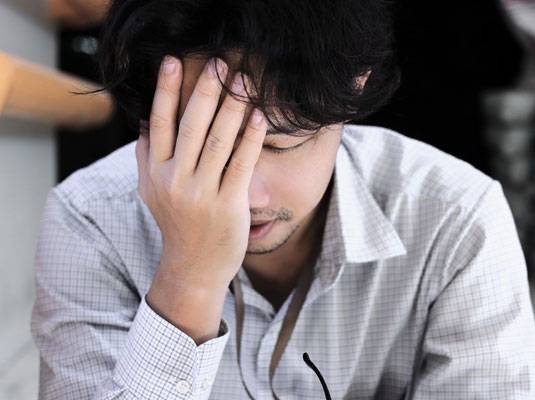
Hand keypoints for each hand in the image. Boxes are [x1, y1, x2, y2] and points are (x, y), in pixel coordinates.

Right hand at [136, 55, 266, 291]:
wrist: (193, 268)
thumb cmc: (177, 224)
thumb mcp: (150, 192)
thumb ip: (146, 156)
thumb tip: (144, 122)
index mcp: (155, 173)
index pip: (159, 123)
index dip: (166, 91)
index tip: (173, 61)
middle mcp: (175, 180)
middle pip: (190, 127)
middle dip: (205, 91)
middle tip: (218, 64)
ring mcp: (202, 193)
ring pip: (217, 141)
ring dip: (232, 107)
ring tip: (244, 81)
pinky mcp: (228, 205)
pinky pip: (241, 164)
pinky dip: (250, 138)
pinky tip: (259, 116)